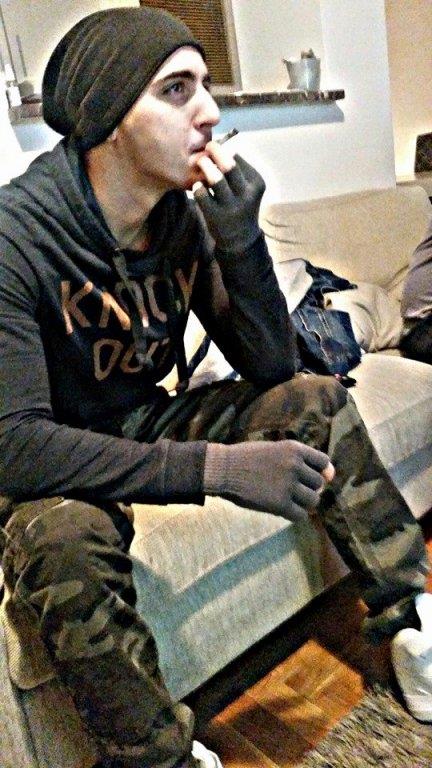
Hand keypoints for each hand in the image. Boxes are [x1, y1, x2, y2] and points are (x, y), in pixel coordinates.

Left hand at [193, 141, 265, 253]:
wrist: (240, 238)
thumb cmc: (241, 204)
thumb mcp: (249, 187)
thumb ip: (240, 169)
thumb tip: (223, 147)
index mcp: (256, 183)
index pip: (238, 159)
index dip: (225, 151)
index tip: (216, 150)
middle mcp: (246, 195)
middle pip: (229, 166)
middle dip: (216, 152)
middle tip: (208, 147)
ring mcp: (231, 207)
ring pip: (215, 179)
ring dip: (205, 167)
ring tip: (201, 163)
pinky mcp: (216, 216)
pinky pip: (202, 195)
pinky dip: (198, 187)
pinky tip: (198, 187)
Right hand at [204, 440, 334, 521]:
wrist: (223, 469)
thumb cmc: (247, 458)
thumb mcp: (274, 449)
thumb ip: (297, 460)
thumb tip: (328, 479)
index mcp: (294, 449)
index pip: (323, 462)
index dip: (321, 471)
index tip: (313, 478)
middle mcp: (294, 465)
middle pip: (319, 483)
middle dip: (308, 488)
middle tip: (292, 490)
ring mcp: (287, 485)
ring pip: (313, 500)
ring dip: (304, 502)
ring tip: (290, 500)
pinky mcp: (279, 504)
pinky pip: (300, 515)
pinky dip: (294, 515)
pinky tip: (283, 510)